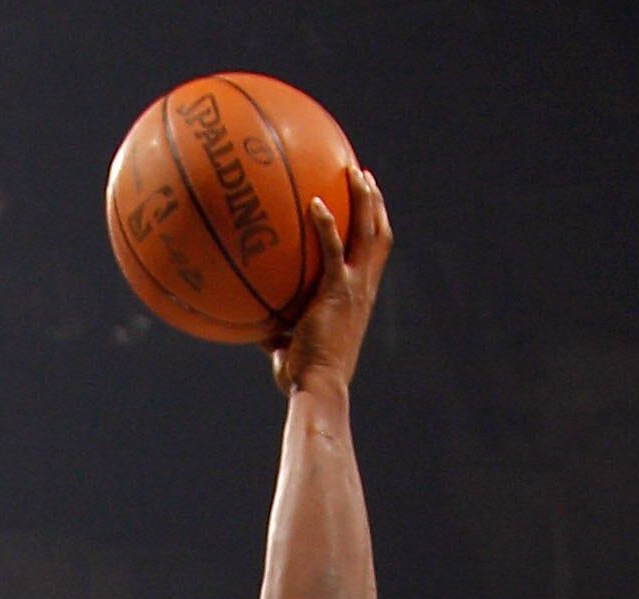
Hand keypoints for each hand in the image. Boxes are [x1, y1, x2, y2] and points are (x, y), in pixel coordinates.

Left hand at [268, 169, 391, 395]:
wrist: (318, 387)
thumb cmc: (304, 379)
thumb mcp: (290, 352)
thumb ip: (280, 336)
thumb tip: (259, 331)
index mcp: (358, 299)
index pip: (374, 255)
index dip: (374, 227)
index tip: (367, 204)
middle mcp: (363, 289)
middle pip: (379, 234)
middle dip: (374, 202)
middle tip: (362, 175)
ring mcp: (354, 288)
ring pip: (369, 232)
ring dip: (364, 199)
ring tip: (353, 172)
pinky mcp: (338, 291)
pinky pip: (333, 248)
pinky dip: (327, 223)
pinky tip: (314, 202)